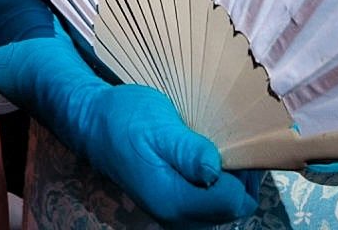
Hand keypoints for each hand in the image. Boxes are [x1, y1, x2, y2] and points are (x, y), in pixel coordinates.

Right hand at [70, 84, 257, 228]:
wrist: (93, 125)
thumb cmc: (123, 119)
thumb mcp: (157, 126)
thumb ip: (189, 151)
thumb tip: (217, 170)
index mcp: (173, 201)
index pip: (232, 202)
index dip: (244, 174)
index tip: (240, 144)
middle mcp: (175, 217)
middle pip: (233, 210)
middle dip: (242, 179)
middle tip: (236, 143)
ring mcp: (174, 214)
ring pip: (224, 209)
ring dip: (231, 181)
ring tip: (224, 148)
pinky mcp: (173, 206)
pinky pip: (210, 204)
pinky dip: (218, 184)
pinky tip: (211, 158)